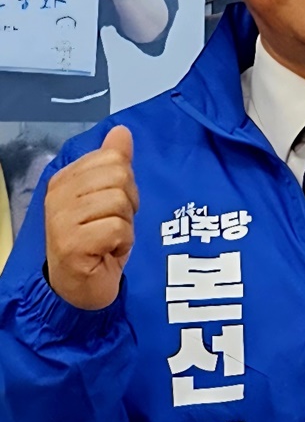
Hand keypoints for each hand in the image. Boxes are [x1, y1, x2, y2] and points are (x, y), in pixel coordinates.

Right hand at [45, 127, 138, 310]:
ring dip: (126, 226)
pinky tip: (109, 254)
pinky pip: (118, 228)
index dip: (126, 183)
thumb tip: (122, 131)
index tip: (115, 207)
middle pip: (119, 176)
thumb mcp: (109, 198)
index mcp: (64, 179)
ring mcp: (61, 219)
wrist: (81, 290)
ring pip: (119, 202)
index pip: (112, 159)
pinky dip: (123, 244)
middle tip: (115, 225)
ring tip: (110, 241)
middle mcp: (58, 195)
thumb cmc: (97, 244)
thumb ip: (113, 163)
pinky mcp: (72, 244)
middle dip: (128, 204)